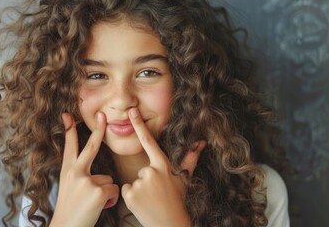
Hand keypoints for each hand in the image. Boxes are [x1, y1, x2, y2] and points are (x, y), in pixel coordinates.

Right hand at [50, 112, 118, 226]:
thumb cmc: (71, 209)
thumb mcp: (69, 187)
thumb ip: (80, 175)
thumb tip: (97, 172)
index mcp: (68, 171)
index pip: (69, 147)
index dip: (69, 130)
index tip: (67, 115)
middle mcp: (75, 173)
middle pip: (91, 146)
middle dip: (98, 129)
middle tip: (103, 115)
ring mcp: (86, 181)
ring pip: (108, 179)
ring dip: (105, 191)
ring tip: (93, 203)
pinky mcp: (97, 192)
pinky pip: (114, 189)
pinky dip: (110, 200)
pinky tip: (99, 207)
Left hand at [121, 107, 205, 226]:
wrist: (171, 225)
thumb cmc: (178, 201)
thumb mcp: (185, 178)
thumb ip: (190, 158)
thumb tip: (202, 141)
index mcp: (163, 165)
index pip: (149, 141)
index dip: (139, 125)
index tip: (131, 111)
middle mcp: (151, 171)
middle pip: (142, 169)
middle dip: (147, 180)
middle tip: (157, 194)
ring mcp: (140, 183)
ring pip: (133, 180)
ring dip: (140, 189)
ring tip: (152, 200)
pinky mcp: (130, 195)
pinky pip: (126, 190)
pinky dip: (132, 197)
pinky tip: (143, 204)